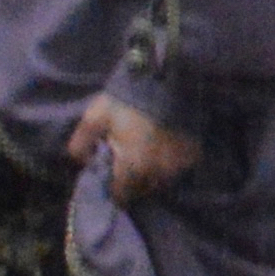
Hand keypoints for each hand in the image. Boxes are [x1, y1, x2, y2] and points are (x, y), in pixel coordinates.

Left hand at [67, 92, 199, 208]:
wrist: (165, 79)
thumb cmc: (125, 101)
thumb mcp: (94, 118)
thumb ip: (81, 145)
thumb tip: (84, 163)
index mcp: (134, 167)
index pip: (122, 195)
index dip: (113, 190)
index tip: (110, 178)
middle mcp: (159, 173)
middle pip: (142, 190)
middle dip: (132, 182)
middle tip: (125, 164)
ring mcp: (179, 165)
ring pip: (161, 181)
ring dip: (151, 174)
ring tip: (144, 155)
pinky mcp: (193, 155)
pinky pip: (177, 168)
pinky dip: (168, 163)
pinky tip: (161, 147)